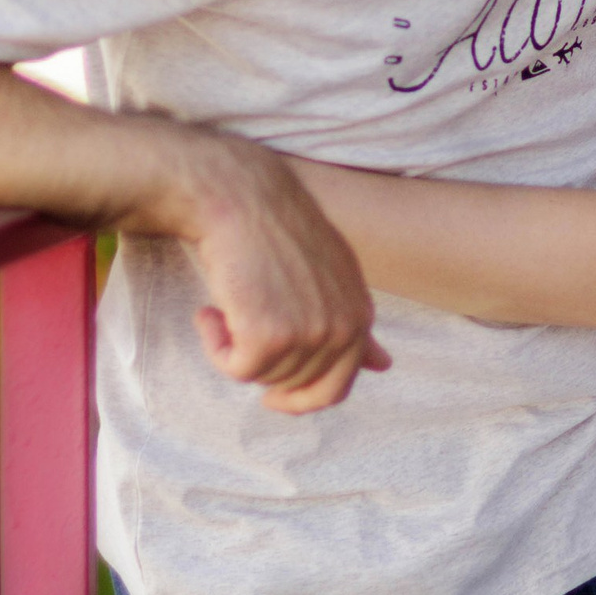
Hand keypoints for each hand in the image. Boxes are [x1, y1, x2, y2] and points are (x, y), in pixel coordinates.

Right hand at [133, 129, 390, 413]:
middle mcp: (344, 327)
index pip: (338, 386)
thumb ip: (354, 323)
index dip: (300, 398)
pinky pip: (234, 369)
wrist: (238, 196)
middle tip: (237, 333)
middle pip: (297, 388)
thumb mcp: (332, 275)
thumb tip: (385, 366)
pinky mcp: (269, 336)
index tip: (271, 395)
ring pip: (262, 377)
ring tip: (228, 304)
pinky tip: (210, 311)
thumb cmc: (276, 231)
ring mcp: (310, 333)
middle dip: (262, 370)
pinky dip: (214, 345)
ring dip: (234, 348)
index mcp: (360, 314)